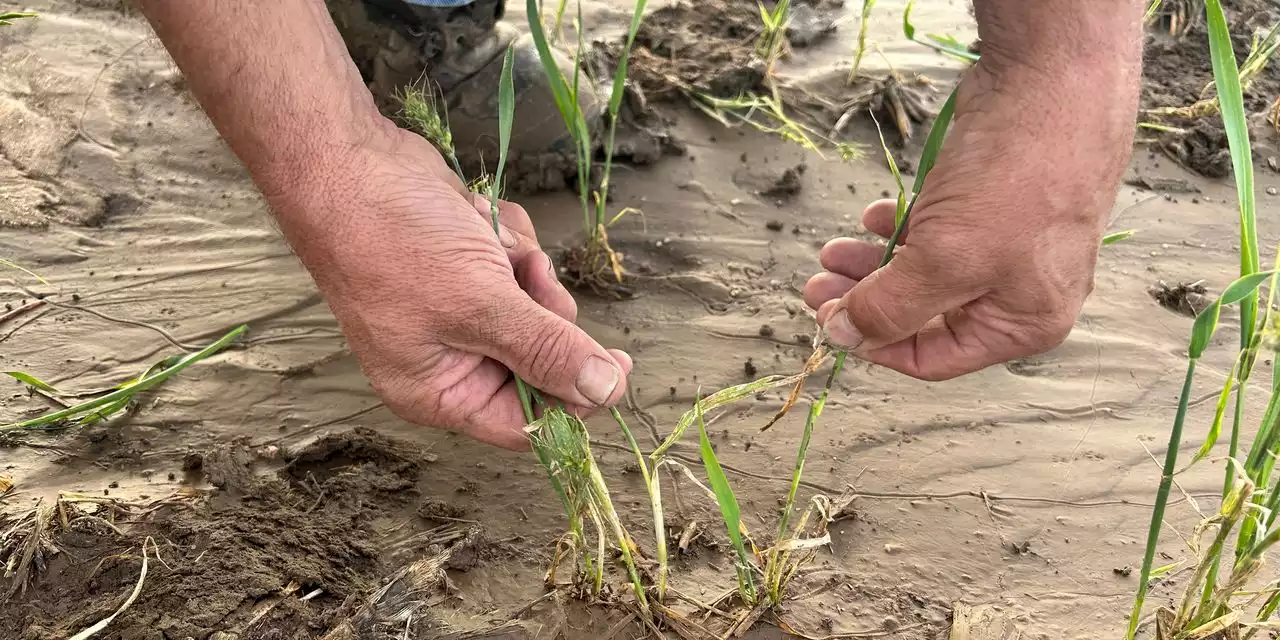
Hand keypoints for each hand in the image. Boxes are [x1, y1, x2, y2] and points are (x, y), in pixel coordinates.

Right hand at [267, 123, 630, 448]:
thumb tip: (604, 394)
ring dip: (525, 268)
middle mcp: (450, 360)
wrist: (347, 163)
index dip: (575, 400)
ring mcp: (459, 313)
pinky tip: (478, 219)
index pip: (527, 423)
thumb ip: (546, 351)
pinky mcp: (468, 269)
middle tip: (531, 276)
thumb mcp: (479, 304)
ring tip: (492, 242)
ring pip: (536, 306)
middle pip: (540, 361)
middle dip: (543, 311)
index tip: (618, 367)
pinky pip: (518, 266)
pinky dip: (507, 240)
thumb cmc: (394, 243)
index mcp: (440, 392)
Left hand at [803, 51, 1137, 379]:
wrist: (1053, 80)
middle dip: (868, 300)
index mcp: (1024, 322)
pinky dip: (901, 229)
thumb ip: (889, 307)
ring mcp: (1009, 244)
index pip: (935, 358)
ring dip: (874, 264)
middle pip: (926, 314)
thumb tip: (843, 335)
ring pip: (925, 270)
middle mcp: (1021, 291)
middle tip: (816, 285)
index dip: (876, 346)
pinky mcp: (994, 203)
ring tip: (830, 251)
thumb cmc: (1014, 180)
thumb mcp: (943, 259)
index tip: (829, 324)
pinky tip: (872, 216)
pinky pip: (936, 233)